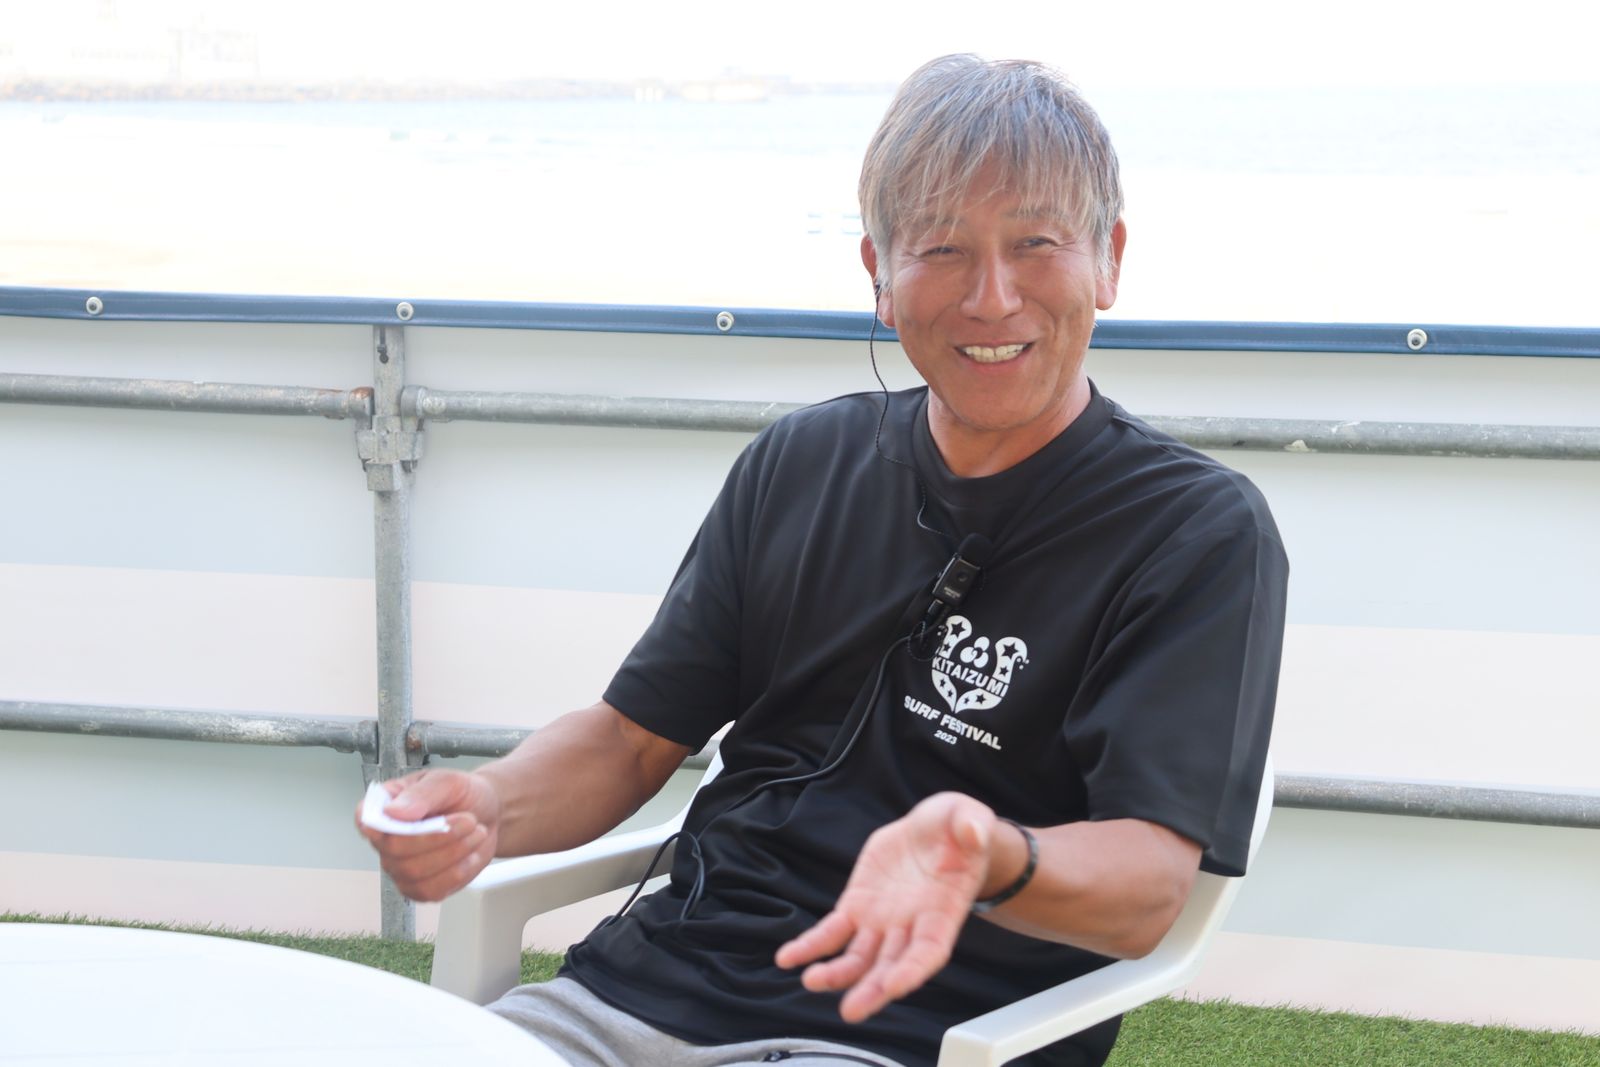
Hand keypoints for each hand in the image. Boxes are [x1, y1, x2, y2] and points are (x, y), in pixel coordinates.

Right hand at [354, 769, 501, 901]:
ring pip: (415, 874)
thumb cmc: (461, 795)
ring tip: (477, 833)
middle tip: (469, 820)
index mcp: (384, 807)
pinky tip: (471, 855)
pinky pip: (432, 891)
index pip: (365, 818)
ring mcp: (400, 867)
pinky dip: (459, 873)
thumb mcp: (446, 782)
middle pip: (395, 851)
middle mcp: (386, 840)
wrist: (486, 814)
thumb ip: (421, 795)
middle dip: (439, 837)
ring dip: (454, 854)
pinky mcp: (420, 886)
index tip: (407, 818)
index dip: (378, 825)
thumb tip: (393, 812)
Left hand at [775, 792, 1004, 1022]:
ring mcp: (881, 920)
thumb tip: (974, 832)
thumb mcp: (969, 816)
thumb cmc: (959, 829)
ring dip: (836, 974)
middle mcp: (911, 926)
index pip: (929, 950)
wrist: (936, 832)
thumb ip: (972, 826)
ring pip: (858, 957)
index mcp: (943, 911)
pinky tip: (788, 958)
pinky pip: (831, 932)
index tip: (894, 985)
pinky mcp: (857, 906)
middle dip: (872, 989)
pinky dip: (811, 946)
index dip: (913, 970)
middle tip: (852, 1009)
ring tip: (812, 980)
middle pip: (891, 966)